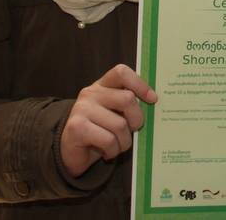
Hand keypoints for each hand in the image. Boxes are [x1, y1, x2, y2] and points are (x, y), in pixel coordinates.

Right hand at [60, 63, 157, 177]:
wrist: (71, 153)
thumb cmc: (100, 131)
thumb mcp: (116, 113)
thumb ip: (129, 104)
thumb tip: (154, 102)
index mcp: (102, 85)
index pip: (121, 72)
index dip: (140, 84)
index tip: (153, 99)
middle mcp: (91, 93)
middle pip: (127, 99)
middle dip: (136, 120)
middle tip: (133, 130)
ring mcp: (82, 109)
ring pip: (120, 124)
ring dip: (124, 141)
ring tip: (118, 145)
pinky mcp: (77, 128)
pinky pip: (108, 139)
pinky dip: (113, 150)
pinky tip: (107, 152)